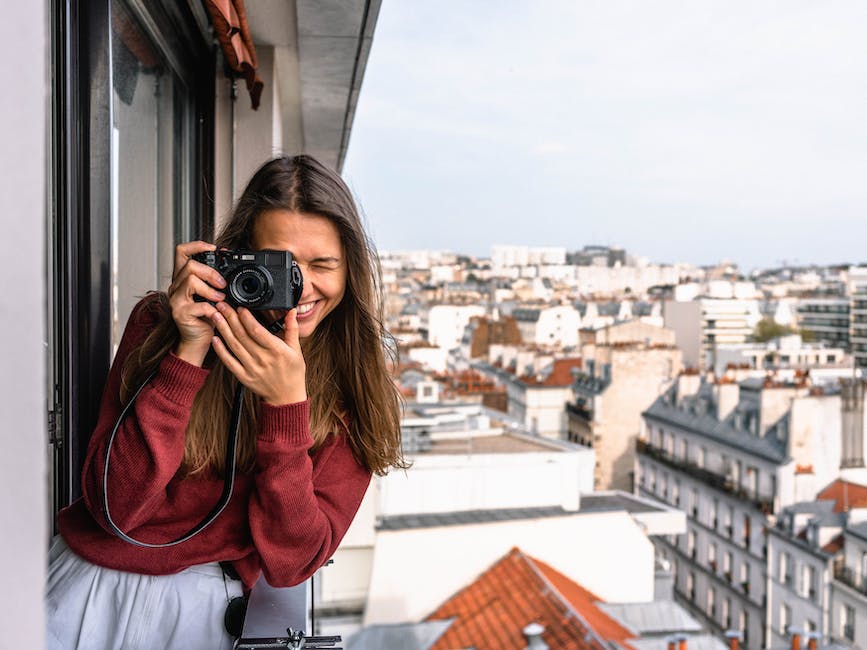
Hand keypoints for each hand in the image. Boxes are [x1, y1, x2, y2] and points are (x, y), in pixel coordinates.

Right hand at [167, 241, 226, 365]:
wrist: (197, 341)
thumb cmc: (206, 317)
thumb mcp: (213, 295)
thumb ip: (216, 281)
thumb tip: (231, 264)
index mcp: (183, 279)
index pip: (182, 252)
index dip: (197, 245)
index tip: (214, 248)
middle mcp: (176, 287)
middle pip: (189, 266)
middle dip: (210, 272)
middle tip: (223, 284)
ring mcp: (176, 300)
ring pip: (190, 281)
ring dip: (210, 289)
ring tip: (221, 299)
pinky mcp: (180, 313)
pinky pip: (197, 305)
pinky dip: (211, 308)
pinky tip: (216, 313)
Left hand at [210, 304, 306, 405]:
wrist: (286, 397)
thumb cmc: (293, 373)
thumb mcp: (296, 350)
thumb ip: (292, 329)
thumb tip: (291, 311)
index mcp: (277, 350)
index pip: (258, 331)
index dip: (247, 318)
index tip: (240, 307)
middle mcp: (263, 359)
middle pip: (243, 335)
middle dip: (231, 318)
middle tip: (222, 305)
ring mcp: (252, 369)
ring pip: (234, 346)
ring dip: (223, 329)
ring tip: (216, 316)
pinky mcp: (244, 377)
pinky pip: (229, 362)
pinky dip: (221, 351)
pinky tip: (215, 339)